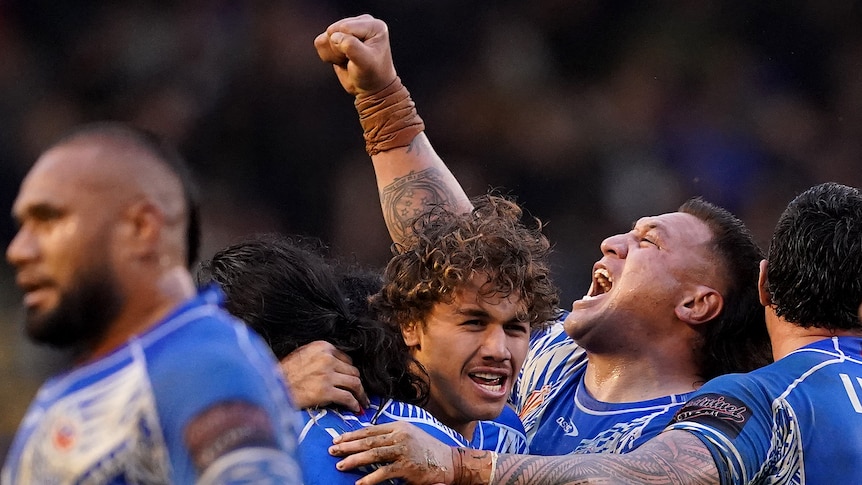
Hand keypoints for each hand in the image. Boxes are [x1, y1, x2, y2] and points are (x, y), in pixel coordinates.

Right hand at [280, 340, 369, 411]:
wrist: (272, 388)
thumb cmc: (284, 373)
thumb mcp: (302, 354)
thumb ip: (320, 356)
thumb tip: (336, 364)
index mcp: (322, 347)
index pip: (346, 358)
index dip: (350, 371)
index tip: (352, 379)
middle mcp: (327, 358)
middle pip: (353, 371)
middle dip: (358, 383)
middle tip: (360, 393)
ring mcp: (327, 375)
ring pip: (355, 383)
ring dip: (360, 394)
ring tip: (362, 402)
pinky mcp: (326, 391)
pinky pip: (348, 397)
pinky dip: (354, 404)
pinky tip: (355, 408)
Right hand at [314, 14, 397, 96]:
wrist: (371, 89)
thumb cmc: (373, 76)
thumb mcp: (365, 63)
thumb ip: (351, 46)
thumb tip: (333, 36)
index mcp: (373, 26)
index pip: (345, 27)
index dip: (345, 45)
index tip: (357, 58)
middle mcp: (361, 23)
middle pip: (333, 30)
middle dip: (338, 50)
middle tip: (352, 61)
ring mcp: (348, 30)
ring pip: (325, 37)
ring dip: (333, 54)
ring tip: (348, 60)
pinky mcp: (337, 37)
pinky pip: (320, 42)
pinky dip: (328, 56)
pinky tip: (342, 60)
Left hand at [328, 421, 454, 484]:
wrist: (448, 461)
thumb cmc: (426, 449)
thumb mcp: (408, 435)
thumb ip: (389, 435)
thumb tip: (366, 437)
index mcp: (399, 426)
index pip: (370, 429)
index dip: (352, 434)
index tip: (338, 439)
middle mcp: (400, 436)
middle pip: (368, 440)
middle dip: (348, 445)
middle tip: (332, 449)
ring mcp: (403, 451)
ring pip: (373, 454)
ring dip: (354, 460)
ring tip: (340, 465)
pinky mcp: (406, 467)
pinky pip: (384, 473)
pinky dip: (370, 479)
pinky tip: (359, 484)